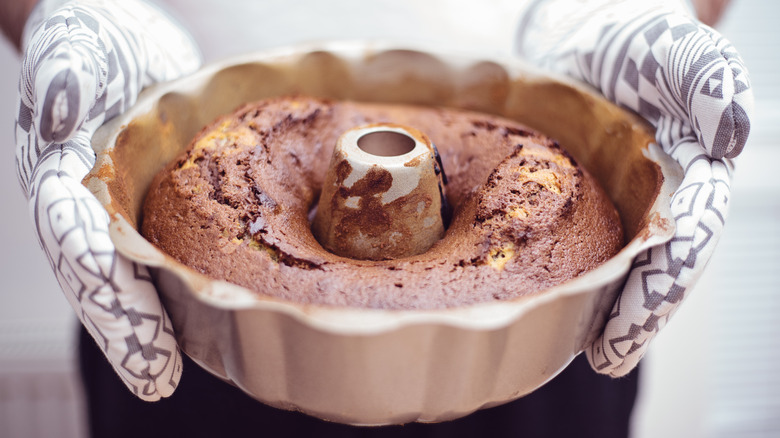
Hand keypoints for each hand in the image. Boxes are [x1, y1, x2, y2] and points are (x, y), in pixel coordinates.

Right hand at [15, 0, 200, 398]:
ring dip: (178, 312)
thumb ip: (62, 89)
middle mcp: (103, 208)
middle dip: (143, 332)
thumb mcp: (69, 62)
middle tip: (164, 379)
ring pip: (155, 268)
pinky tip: (245, 291)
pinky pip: (189, 236)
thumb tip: (61, 116)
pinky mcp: (172, 193)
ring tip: (209, 354)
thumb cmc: (82, 42)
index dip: (120, 319)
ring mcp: (138, 205)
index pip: (89, 265)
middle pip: (121, 282)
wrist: (111, 25)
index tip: (151, 371)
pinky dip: (210, 267)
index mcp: (70, 191)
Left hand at [516, 0, 752, 375]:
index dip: (659, 292)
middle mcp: (651, 200)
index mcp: (685, 179)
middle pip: (648, 268)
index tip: (631, 333)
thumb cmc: (636, 42)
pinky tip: (537, 297)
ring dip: (597, 306)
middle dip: (632, 315)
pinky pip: (565, 238)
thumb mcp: (677, 52)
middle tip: (607, 356)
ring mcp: (611, 202)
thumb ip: (710, 81)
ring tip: (576, 346)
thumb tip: (733, 133)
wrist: (581, 34)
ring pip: (610, 262)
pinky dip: (558, 270)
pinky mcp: (568, 197)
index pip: (681, 246)